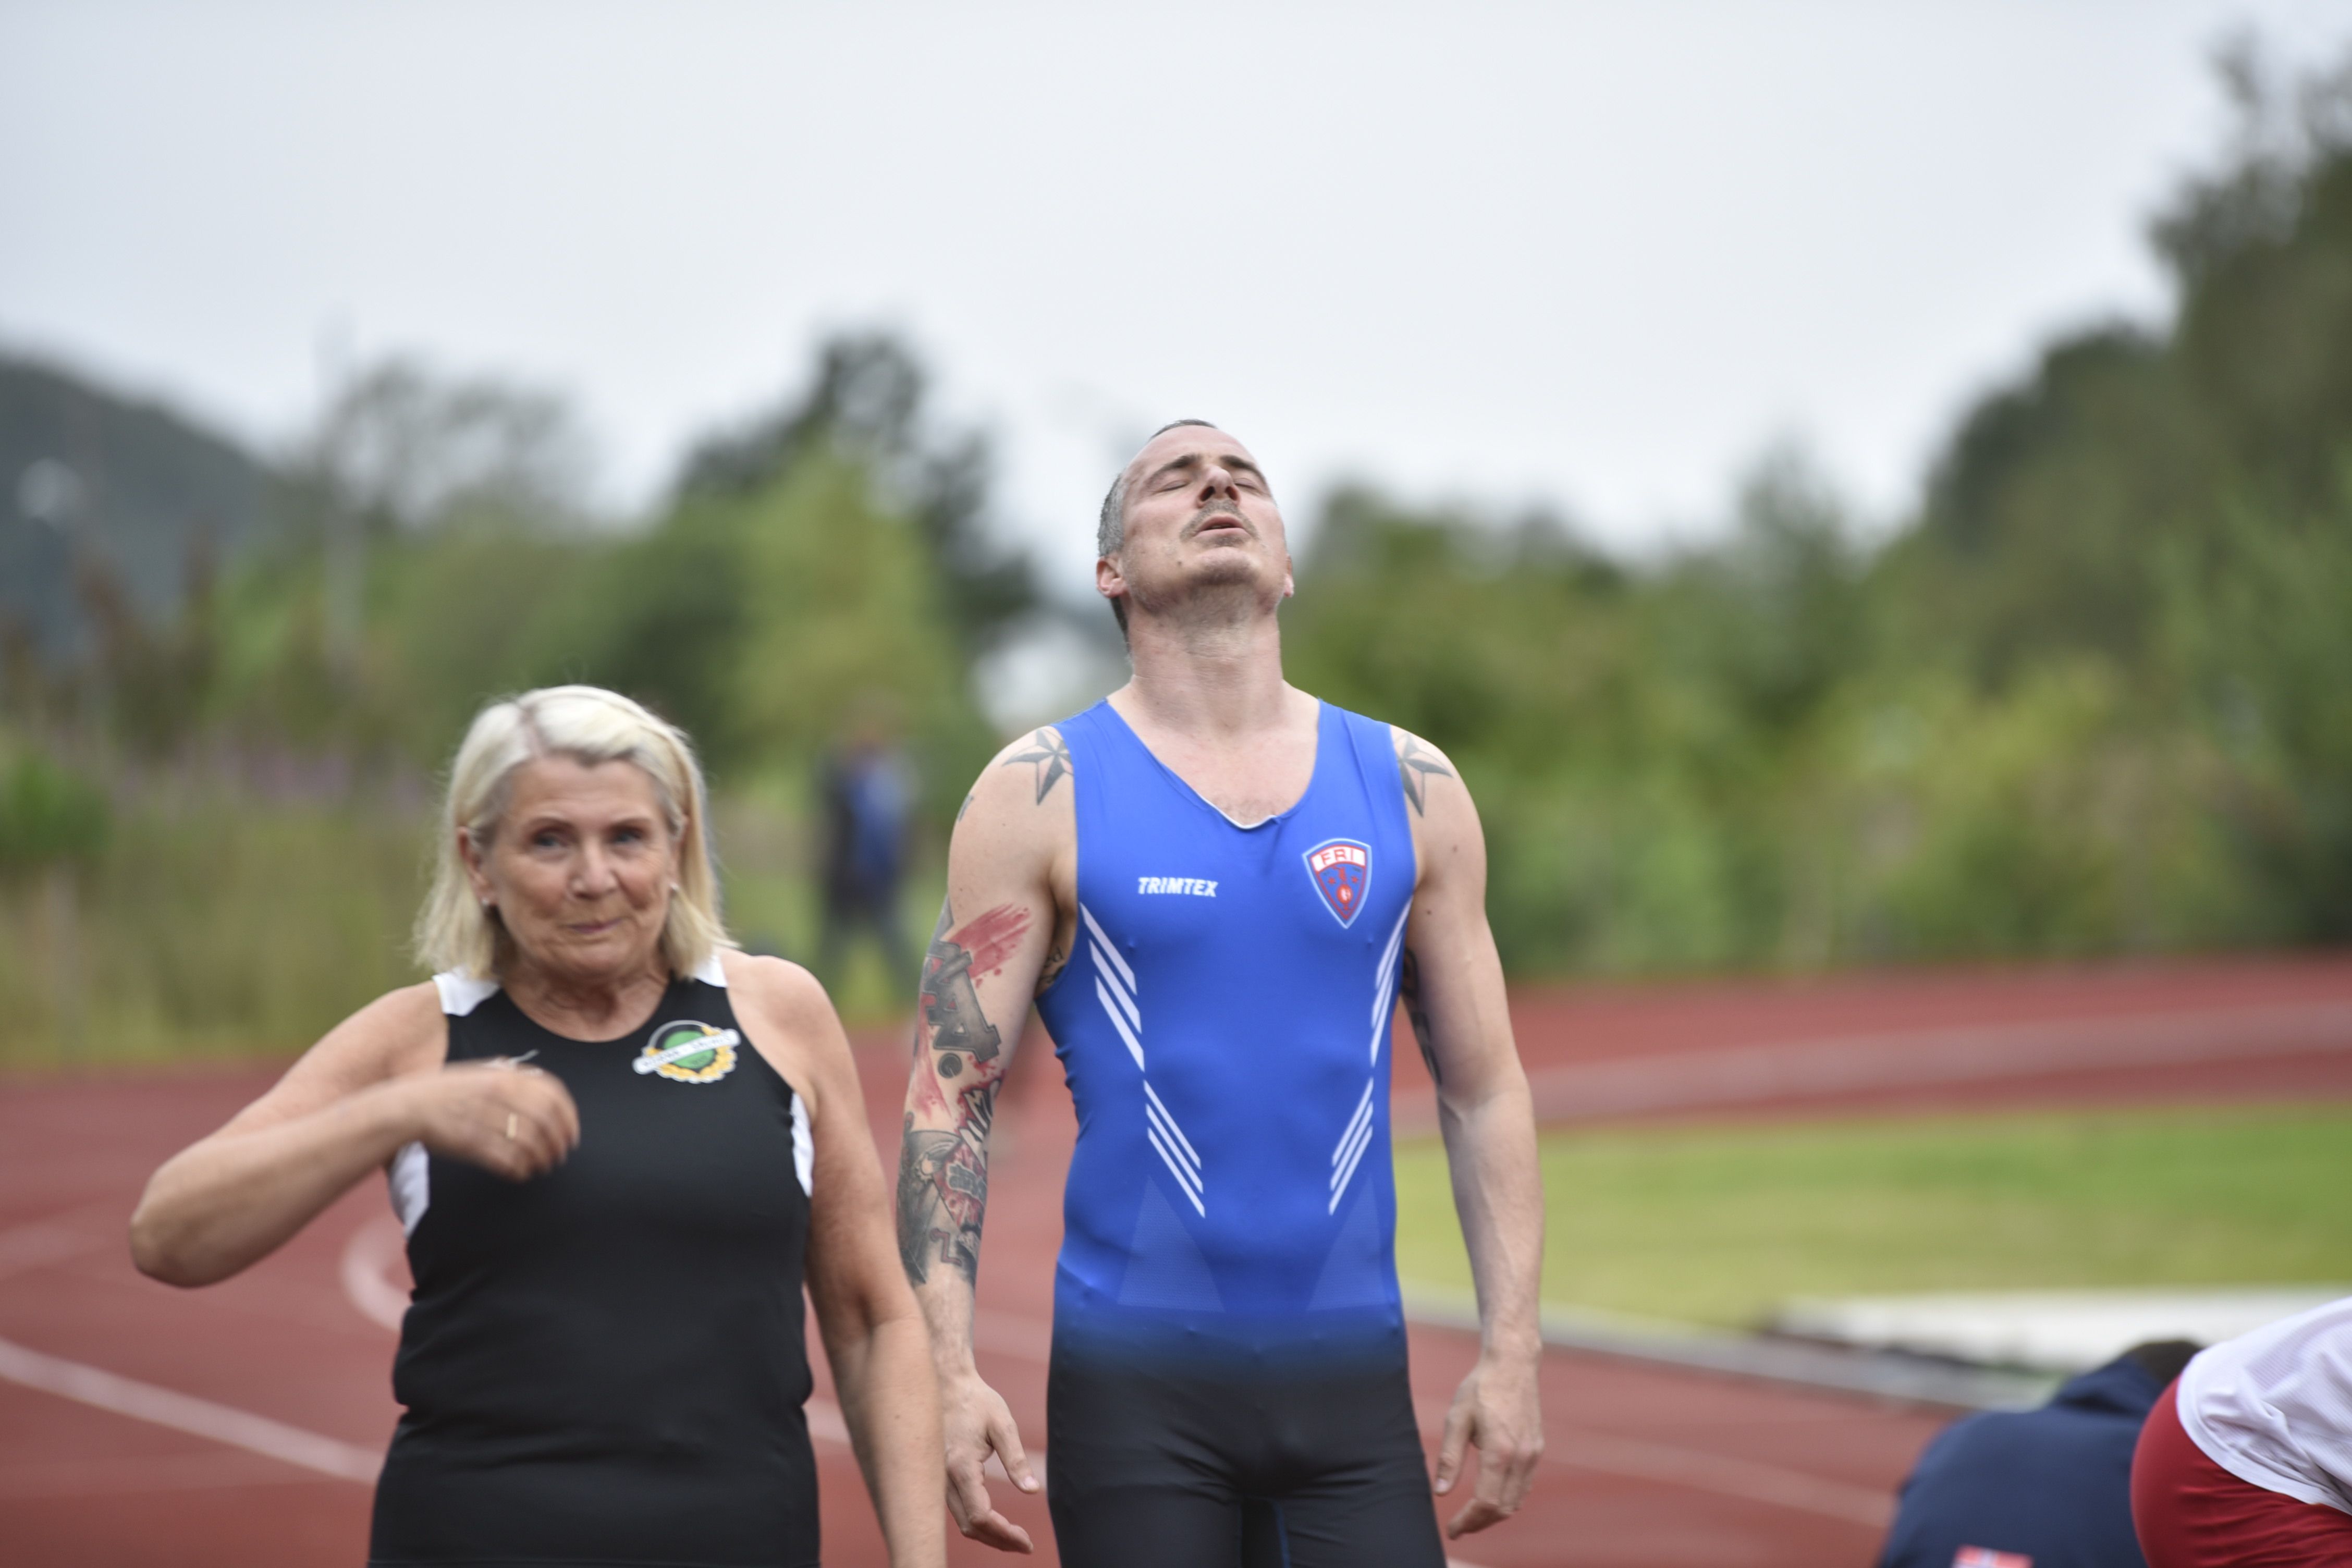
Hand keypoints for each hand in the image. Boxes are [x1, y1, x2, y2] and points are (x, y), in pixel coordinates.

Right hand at [401, 1060, 579, 1180]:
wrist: (407, 1107)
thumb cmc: (445, 1091)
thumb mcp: (481, 1073)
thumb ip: (511, 1078)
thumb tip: (544, 1090)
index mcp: (504, 1076)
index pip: (553, 1094)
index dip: (569, 1117)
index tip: (573, 1133)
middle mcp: (498, 1095)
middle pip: (547, 1122)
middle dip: (559, 1142)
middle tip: (561, 1155)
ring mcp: (485, 1119)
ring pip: (530, 1144)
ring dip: (541, 1159)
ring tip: (542, 1167)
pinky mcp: (471, 1143)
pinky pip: (507, 1161)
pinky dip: (519, 1170)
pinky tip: (520, 1174)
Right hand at [941, 1369, 1040, 1552]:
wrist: (946, 1384)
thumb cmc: (977, 1401)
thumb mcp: (1002, 1424)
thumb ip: (1016, 1458)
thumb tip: (1033, 1491)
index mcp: (960, 1466)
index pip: (981, 1516)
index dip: (1005, 1534)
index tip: (1027, 1541)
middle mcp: (943, 1478)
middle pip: (970, 1527)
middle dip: (999, 1541)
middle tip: (1026, 1545)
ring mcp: (937, 1480)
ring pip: (960, 1522)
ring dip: (988, 1536)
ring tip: (1015, 1539)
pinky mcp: (938, 1479)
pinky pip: (956, 1511)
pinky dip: (976, 1523)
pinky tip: (995, 1523)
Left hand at [1433, 1350, 1542, 1537]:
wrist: (1513, 1364)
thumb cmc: (1481, 1388)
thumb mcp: (1457, 1418)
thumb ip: (1450, 1457)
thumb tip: (1441, 1492)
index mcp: (1500, 1451)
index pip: (1486, 1502)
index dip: (1468, 1521)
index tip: (1451, 1529)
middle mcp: (1522, 1457)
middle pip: (1503, 1508)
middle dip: (1480, 1523)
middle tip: (1458, 1527)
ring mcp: (1533, 1455)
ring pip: (1516, 1501)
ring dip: (1494, 1515)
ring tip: (1471, 1517)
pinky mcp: (1537, 1450)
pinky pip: (1524, 1487)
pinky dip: (1508, 1500)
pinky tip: (1491, 1497)